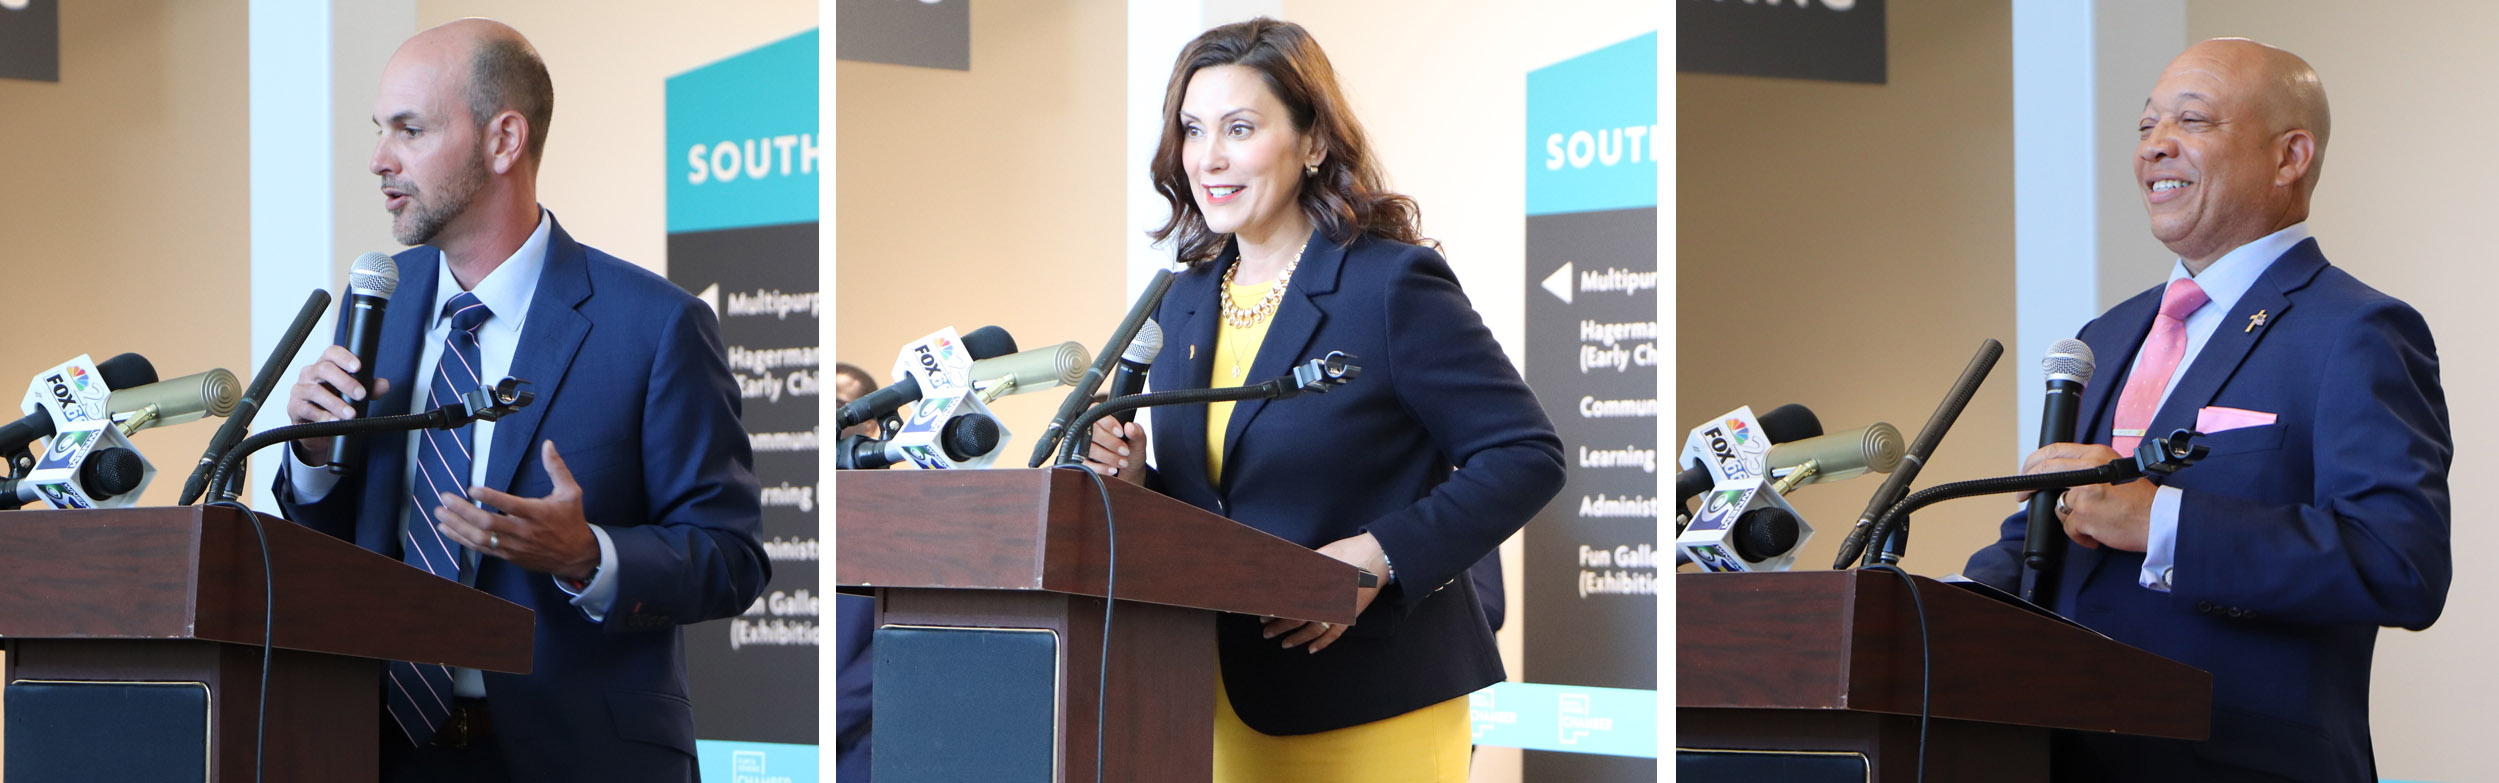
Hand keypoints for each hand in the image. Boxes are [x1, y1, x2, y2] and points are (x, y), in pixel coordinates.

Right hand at [285, 345, 390, 463]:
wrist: (317, 427)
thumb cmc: (335, 402)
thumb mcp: (354, 395)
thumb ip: (370, 389)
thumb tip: (384, 385)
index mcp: (325, 365)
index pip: (332, 353)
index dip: (345, 357)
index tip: (358, 367)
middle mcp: (310, 374)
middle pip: (324, 369)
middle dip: (345, 382)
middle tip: (361, 395)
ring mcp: (300, 390)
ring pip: (316, 391)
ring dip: (336, 403)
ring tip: (351, 414)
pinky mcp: (294, 407)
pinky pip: (307, 409)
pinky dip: (323, 416)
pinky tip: (334, 422)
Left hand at [432, 440, 600, 581]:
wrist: (576, 555)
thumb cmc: (571, 520)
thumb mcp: (570, 492)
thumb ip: (557, 468)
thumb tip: (548, 445)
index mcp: (537, 513)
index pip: (510, 505)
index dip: (490, 498)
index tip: (472, 489)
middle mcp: (523, 531)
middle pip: (488, 523)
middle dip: (463, 511)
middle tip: (445, 498)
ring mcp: (513, 545)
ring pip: (480, 538)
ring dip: (457, 526)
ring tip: (440, 513)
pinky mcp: (508, 555)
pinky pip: (481, 548)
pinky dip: (461, 539)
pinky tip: (447, 529)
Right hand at [1081, 417, 1149, 486]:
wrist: (1127, 468)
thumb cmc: (1130, 449)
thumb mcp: (1138, 441)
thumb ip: (1137, 432)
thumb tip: (1129, 427)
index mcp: (1100, 418)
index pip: (1096, 412)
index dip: (1108, 423)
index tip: (1121, 433)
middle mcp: (1087, 429)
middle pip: (1092, 431)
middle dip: (1111, 443)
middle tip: (1125, 451)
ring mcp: (1082, 445)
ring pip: (1089, 448)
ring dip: (1108, 457)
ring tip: (1122, 462)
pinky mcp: (1080, 460)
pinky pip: (1086, 464)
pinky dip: (1101, 468)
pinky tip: (1112, 469)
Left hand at [1266, 532, 1387, 652]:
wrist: (1377, 557)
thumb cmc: (1347, 553)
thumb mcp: (1318, 557)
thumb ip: (1299, 570)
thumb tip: (1279, 578)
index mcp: (1314, 586)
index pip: (1287, 605)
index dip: (1273, 612)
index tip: (1261, 616)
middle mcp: (1325, 602)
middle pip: (1296, 619)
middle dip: (1279, 627)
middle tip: (1266, 631)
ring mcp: (1338, 611)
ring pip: (1313, 630)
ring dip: (1297, 638)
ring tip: (1284, 643)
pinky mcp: (1350, 615)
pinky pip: (1334, 634)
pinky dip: (1322, 643)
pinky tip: (1311, 649)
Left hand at [2014, 443, 2155, 551]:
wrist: (2159, 520)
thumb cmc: (2141, 501)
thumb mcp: (2115, 471)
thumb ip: (2089, 470)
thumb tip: (2060, 476)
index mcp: (2097, 454)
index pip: (2055, 450)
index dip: (2034, 461)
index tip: (2027, 472)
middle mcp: (2089, 468)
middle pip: (2045, 471)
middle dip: (2029, 485)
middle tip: (2024, 496)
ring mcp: (2085, 491)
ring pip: (2059, 506)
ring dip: (2071, 518)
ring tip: (2094, 521)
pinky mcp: (2084, 513)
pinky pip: (2070, 528)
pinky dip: (2081, 535)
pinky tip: (2098, 534)